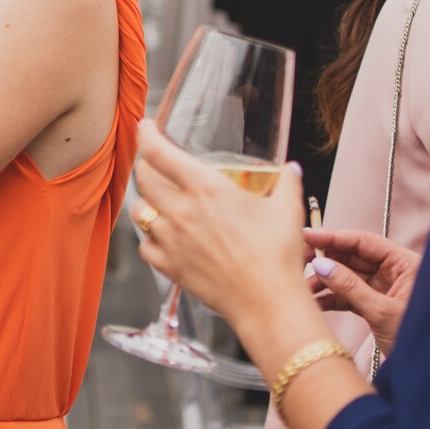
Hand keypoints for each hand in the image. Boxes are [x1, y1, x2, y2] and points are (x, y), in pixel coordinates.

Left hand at [131, 120, 309, 330]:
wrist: (267, 301)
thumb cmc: (278, 255)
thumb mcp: (287, 210)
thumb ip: (286, 183)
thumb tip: (290, 169)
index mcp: (207, 189)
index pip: (160, 153)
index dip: (147, 135)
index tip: (145, 127)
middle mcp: (181, 211)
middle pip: (143, 178)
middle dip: (145, 166)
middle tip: (154, 164)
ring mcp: (171, 240)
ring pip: (139, 212)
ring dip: (145, 202)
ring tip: (157, 201)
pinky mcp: (169, 267)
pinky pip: (144, 246)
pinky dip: (148, 239)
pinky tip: (160, 237)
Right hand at [304, 228, 419, 355]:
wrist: (427, 372)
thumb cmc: (418, 340)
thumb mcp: (381, 311)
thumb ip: (349, 286)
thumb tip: (322, 264)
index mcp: (406, 265)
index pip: (365, 242)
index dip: (334, 237)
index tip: (309, 235)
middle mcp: (396, 273)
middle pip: (354, 257)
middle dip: (327, 259)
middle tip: (301, 259)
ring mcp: (386, 289)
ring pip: (349, 276)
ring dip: (326, 281)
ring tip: (306, 287)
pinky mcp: (377, 306)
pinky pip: (350, 295)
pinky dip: (333, 298)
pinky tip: (316, 302)